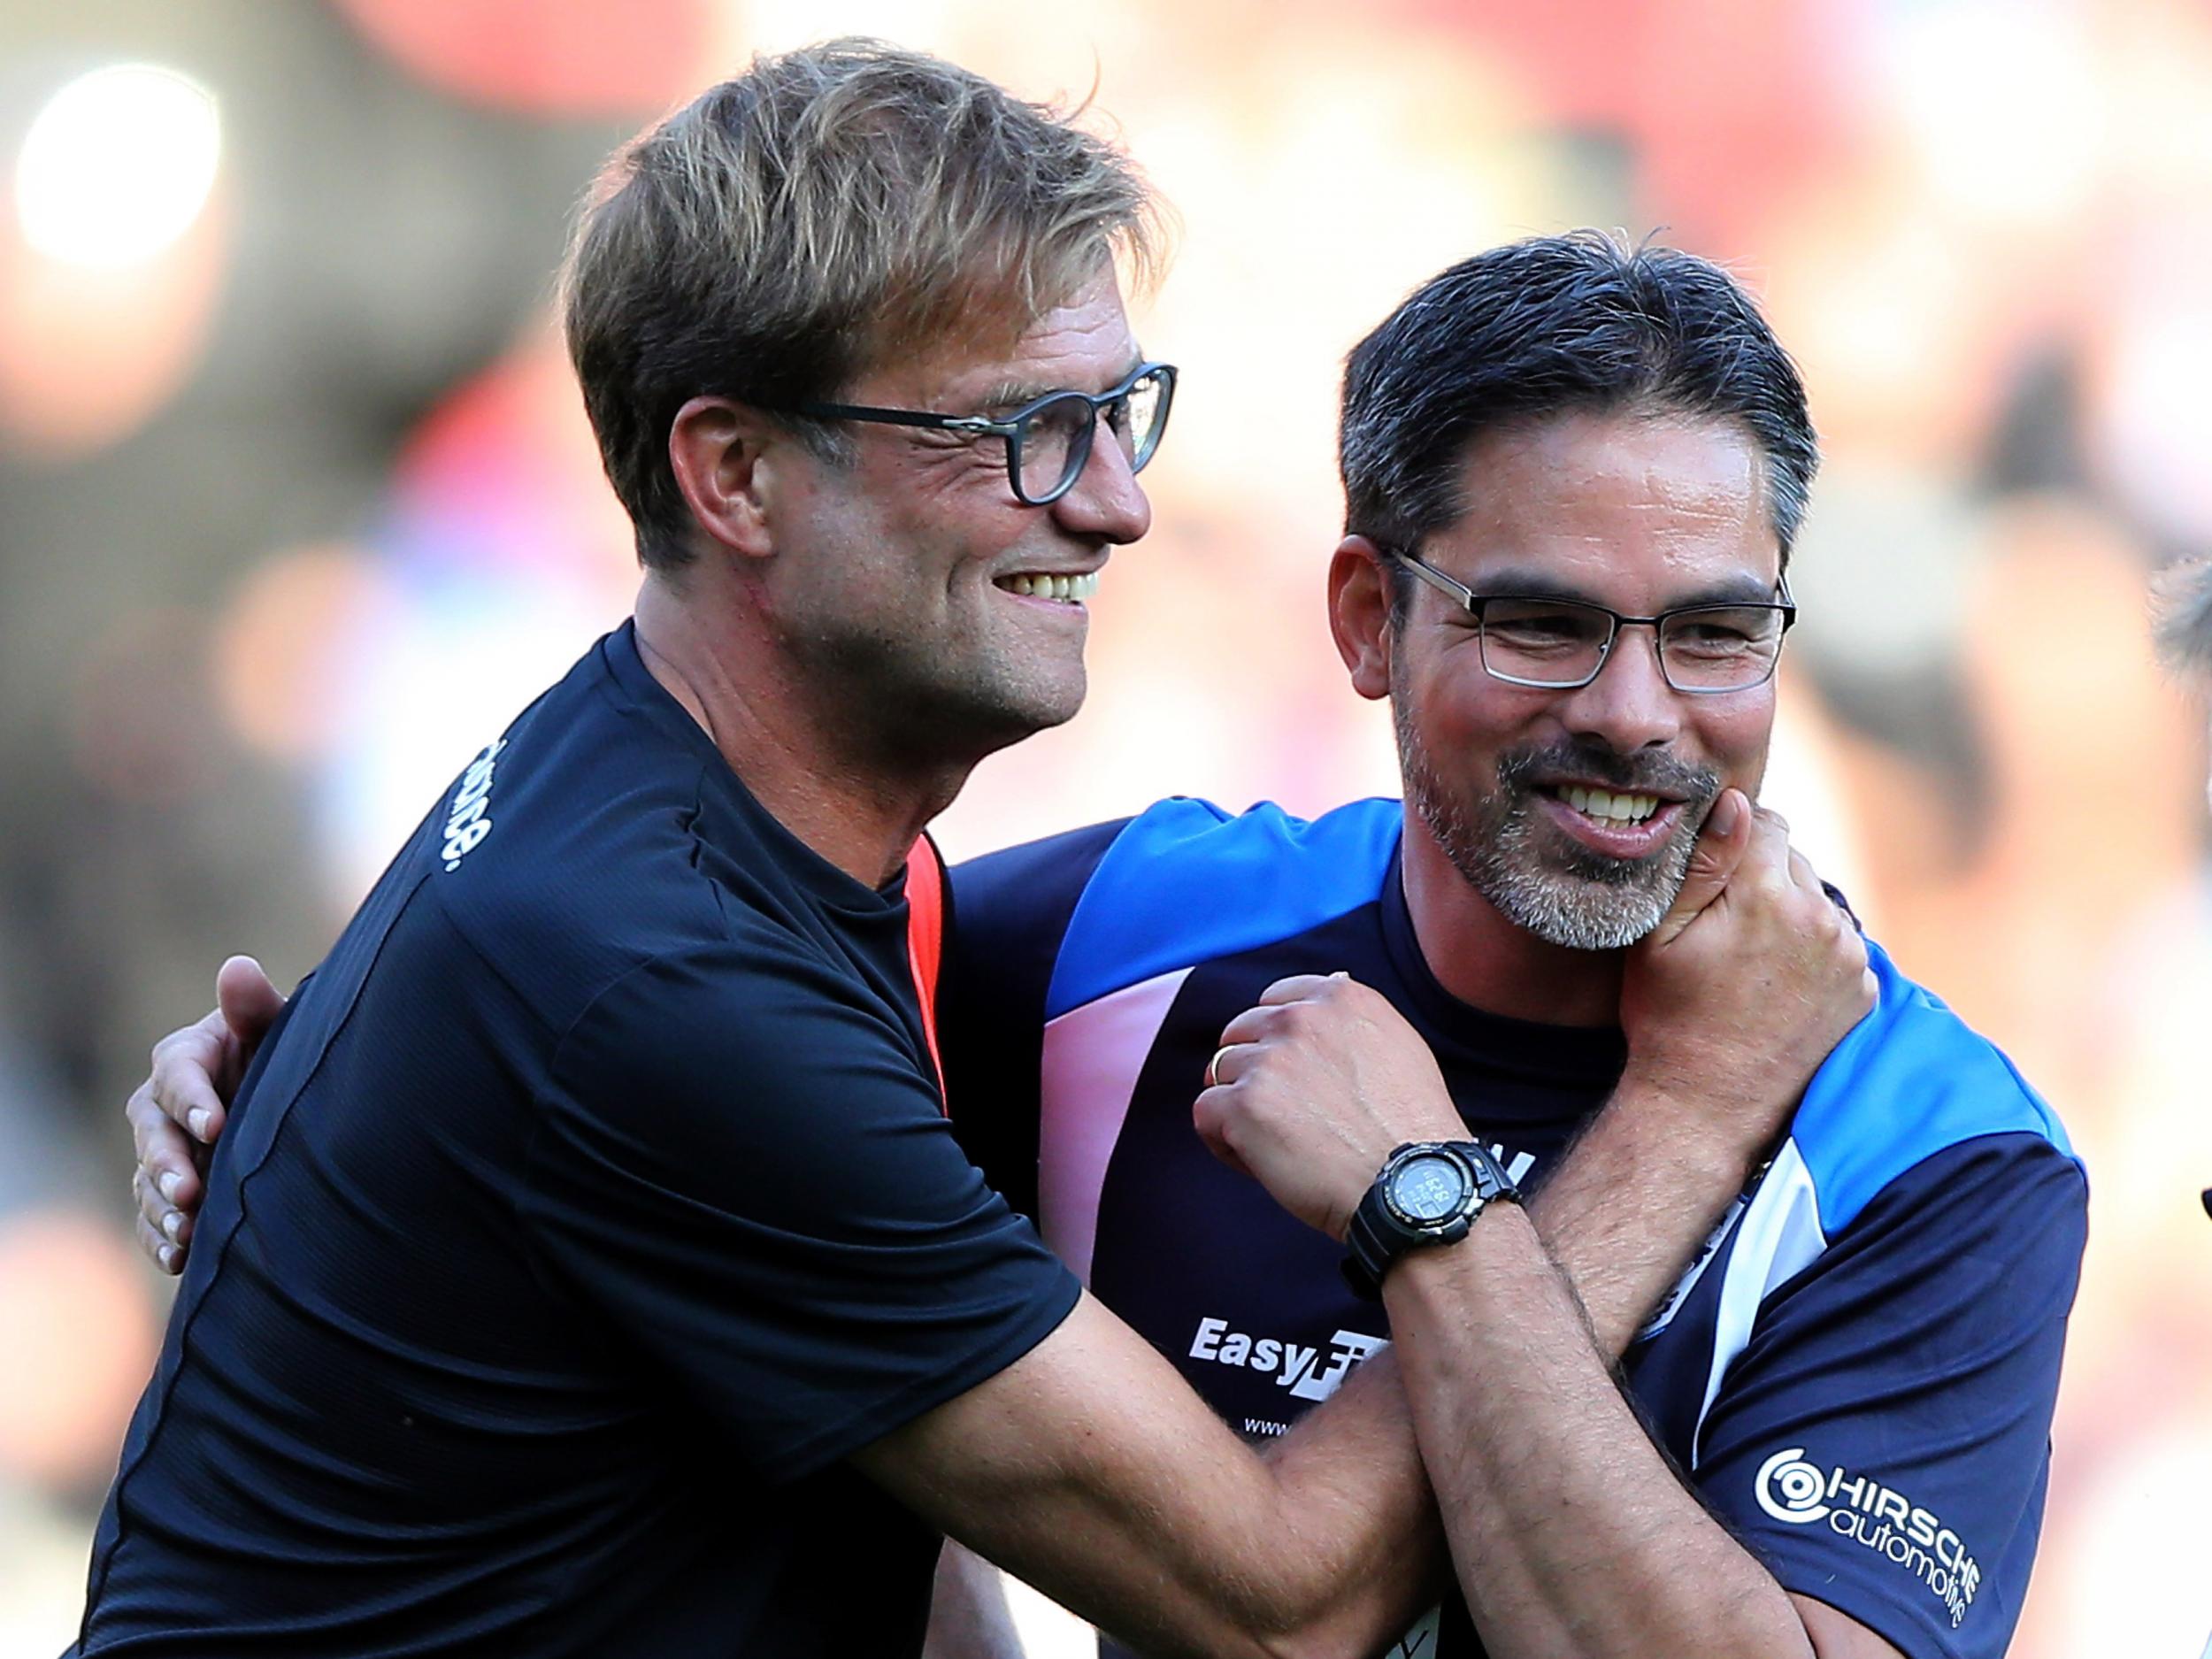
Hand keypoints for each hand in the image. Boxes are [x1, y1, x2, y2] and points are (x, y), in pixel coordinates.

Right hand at [128, 955, 285, 1273]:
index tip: (215, 1125)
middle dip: (168, 1165)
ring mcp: (162, 1150)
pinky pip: (152, 1217)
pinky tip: (178, 1258)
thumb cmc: (282, 1050)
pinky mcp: (169, 1189)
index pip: (178, 1077)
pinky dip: (161, 1239)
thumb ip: (255, 1006)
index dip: (193, 1101)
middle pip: (154, 1135)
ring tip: (186, 1232)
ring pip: (148, 1181)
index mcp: (184, 1059)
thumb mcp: (276, 1026)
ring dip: (163, 1209)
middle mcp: (161, 1106)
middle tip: (190, 1193)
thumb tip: (237, 968)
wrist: (288, 1097)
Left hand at [1194, 975, 1462, 1242]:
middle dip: (1254, 1072)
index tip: (1295, 1077)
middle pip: (1241, 1034)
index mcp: (1340, 998)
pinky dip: (1223, 1141)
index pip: (1275, 1001)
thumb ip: (1352, 1017)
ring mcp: (1269, 1060)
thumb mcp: (1397, 1046)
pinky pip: (1206, 1113)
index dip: (1276, 1041)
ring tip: (1280, 1146)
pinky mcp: (1244, 1105)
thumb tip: (1331, 982)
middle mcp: (1301, 1018)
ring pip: (1221, 1074)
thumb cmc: (1410, 1130)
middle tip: (1290, 1117)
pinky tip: (1260, 1162)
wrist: (1414, 1188)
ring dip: (1240, 1109)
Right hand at [1616, 790, 1874, 1174]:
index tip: (1708, 874)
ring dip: (1787, 912)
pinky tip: (1774, 983)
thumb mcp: (1660, 936)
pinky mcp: (1863, 989)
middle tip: (1720, 924)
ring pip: (1815, 900)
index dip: (1730, 838)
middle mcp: (1821, 918)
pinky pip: (1835, 943)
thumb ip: (1703, 861)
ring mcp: (1849, 956)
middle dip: (1759, 876)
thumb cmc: (1669, 1017)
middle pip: (1792, 859)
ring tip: (1746, 959)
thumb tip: (1735, 802)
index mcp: (1768, 894)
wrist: (1709, 1104)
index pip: (1763, 821)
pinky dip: (1810, 952)